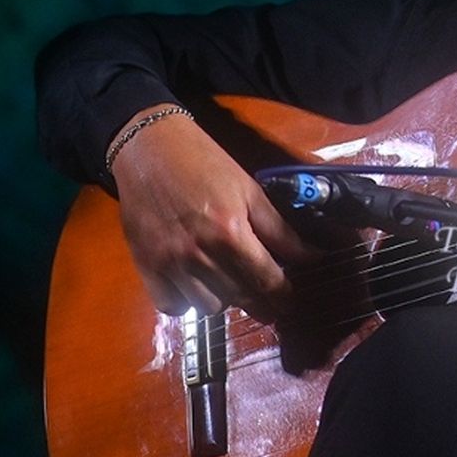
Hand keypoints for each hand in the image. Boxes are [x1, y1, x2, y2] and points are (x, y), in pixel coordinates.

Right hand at [109, 104, 312, 321]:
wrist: (149, 148)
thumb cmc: (204, 163)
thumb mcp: (250, 190)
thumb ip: (279, 229)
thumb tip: (311, 257)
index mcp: (230, 232)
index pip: (266, 280)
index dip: (283, 296)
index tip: (290, 302)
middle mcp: (199, 254)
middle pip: (240, 297)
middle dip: (260, 303)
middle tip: (269, 302)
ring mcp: (170, 263)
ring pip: (208, 308)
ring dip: (223, 299)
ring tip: (229, 284)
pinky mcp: (146, 266)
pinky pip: (172, 306)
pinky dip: (186, 302)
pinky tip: (195, 286)